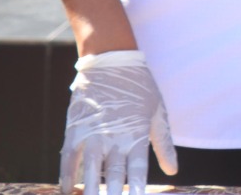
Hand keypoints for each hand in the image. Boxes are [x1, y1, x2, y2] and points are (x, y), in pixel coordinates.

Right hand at [59, 50, 176, 194]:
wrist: (110, 60)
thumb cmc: (139, 86)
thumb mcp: (158, 111)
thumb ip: (163, 143)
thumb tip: (173, 171)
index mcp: (137, 133)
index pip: (138, 171)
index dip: (137, 190)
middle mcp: (115, 137)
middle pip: (113, 176)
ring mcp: (93, 134)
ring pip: (90, 172)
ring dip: (91, 191)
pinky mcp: (74, 129)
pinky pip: (68, 158)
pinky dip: (67, 176)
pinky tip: (69, 191)